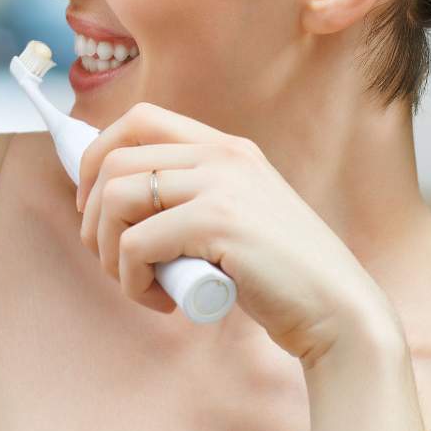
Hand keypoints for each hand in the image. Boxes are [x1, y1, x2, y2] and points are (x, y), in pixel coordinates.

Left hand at [78, 102, 398, 366]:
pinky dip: (131, 281)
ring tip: (137, 283)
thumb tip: (110, 200)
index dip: (98, 156)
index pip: (138, 120)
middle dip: (93, 216)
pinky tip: (162, 301)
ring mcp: (220, 185)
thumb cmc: (281, 275)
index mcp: (226, 148)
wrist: (338, 310)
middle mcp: (222, 156)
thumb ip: (191, 197)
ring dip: (108, 252)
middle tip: (109, 258)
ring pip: (116, 199)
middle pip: (114, 161)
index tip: (91, 203)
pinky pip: (134, 245)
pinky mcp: (216, 224)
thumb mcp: (235, 215)